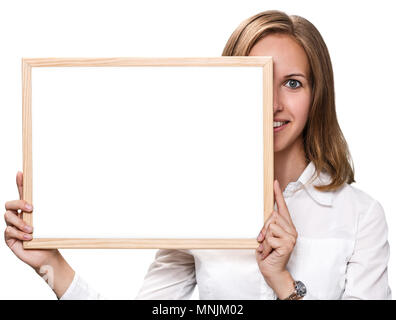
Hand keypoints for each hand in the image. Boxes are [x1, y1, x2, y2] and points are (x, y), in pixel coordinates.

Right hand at [4, 171, 74, 297]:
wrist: (48, 255)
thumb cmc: (50, 238)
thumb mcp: (53, 222)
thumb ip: (55, 211)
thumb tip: (73, 194)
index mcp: (28, 210)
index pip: (22, 193)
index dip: (20, 182)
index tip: (21, 172)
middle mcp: (18, 216)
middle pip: (10, 203)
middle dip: (19, 203)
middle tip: (31, 208)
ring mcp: (12, 227)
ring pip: (8, 217)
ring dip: (21, 222)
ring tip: (33, 230)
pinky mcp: (10, 239)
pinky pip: (9, 231)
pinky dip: (19, 234)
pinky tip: (29, 238)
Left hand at [255, 180, 297, 297]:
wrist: (273, 271)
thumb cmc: (269, 254)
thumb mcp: (266, 237)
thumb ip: (268, 226)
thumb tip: (267, 218)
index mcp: (286, 226)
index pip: (282, 207)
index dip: (278, 195)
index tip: (275, 183)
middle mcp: (291, 230)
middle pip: (272, 216)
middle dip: (263, 228)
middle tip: (263, 241)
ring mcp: (291, 237)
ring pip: (270, 225)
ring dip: (264, 238)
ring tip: (267, 248)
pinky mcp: (287, 244)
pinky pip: (270, 237)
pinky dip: (265, 245)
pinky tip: (269, 251)